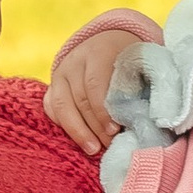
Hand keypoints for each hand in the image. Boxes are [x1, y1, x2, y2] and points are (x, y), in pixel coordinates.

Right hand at [46, 29, 147, 157]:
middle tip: (109, 145)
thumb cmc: (129, 60)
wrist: (107, 42)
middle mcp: (76, 60)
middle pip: (80, 99)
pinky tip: (78, 139)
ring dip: (78, 131)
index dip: (103, 111)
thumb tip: (141, 118)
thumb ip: (137, 87)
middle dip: (95, 126)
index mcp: (99, 51)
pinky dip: (62, 125)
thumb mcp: (138, 64)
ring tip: (93, 149)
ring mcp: (61, 72)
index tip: (115, 130)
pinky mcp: (53, 84)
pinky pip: (51, 107)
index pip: (95, 84)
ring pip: (63, 106)